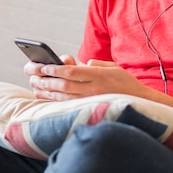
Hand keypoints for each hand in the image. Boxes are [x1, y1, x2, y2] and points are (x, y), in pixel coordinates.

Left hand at [24, 58, 146, 100]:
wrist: (140, 103)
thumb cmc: (125, 82)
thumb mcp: (113, 67)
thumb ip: (96, 64)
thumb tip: (81, 64)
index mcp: (99, 76)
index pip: (72, 72)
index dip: (55, 69)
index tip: (43, 66)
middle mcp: (94, 89)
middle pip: (64, 84)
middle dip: (46, 79)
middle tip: (32, 74)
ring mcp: (91, 101)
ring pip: (63, 96)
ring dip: (46, 90)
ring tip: (34, 84)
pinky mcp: (90, 109)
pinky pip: (68, 105)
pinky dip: (54, 100)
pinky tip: (44, 96)